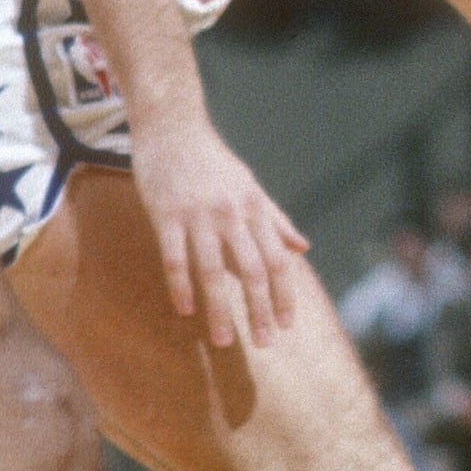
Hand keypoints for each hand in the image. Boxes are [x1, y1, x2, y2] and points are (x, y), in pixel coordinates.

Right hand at [131, 122, 310, 348]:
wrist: (174, 127)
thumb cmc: (213, 161)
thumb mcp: (251, 187)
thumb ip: (276, 220)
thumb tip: (303, 248)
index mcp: (256, 210)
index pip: (278, 260)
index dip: (284, 294)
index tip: (287, 324)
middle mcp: (233, 215)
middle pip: (252, 271)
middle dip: (260, 309)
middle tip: (265, 342)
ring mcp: (199, 216)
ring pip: (213, 271)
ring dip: (220, 308)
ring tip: (223, 340)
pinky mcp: (166, 215)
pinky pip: (175, 257)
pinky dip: (181, 285)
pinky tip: (185, 309)